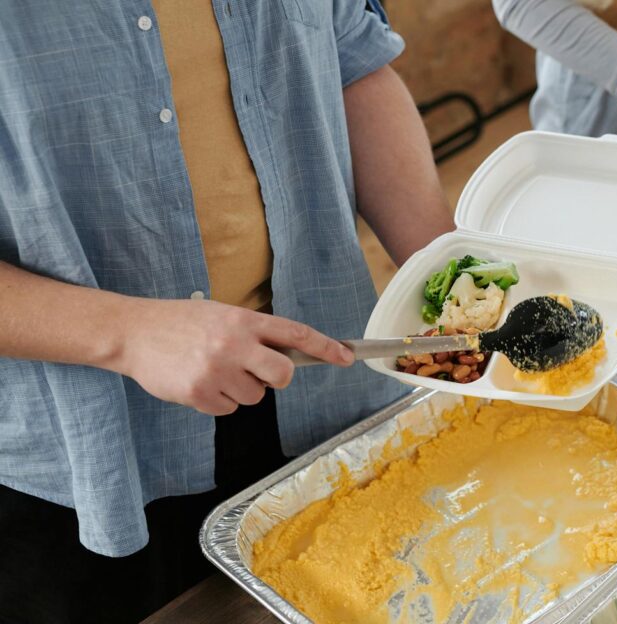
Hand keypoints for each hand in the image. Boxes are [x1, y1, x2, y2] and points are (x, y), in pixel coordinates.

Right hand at [112, 299, 352, 414]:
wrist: (134, 332)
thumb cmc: (182, 323)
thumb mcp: (222, 315)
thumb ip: (254, 333)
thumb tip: (291, 354)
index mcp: (244, 320)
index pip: (296, 335)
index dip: (326, 347)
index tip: (347, 357)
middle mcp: (234, 344)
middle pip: (284, 374)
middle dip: (277, 379)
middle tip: (258, 372)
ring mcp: (217, 370)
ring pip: (255, 396)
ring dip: (240, 389)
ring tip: (213, 370)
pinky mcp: (199, 393)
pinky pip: (229, 409)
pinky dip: (218, 401)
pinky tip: (199, 382)